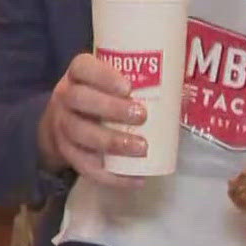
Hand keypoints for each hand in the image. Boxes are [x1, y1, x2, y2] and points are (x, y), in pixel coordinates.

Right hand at [35, 54, 146, 189]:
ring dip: (111, 142)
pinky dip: (110, 175)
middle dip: (110, 108)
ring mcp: (62, 125)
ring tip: (141, 148)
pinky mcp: (67, 153)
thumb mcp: (111, 80)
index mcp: (78, 74)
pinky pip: (84, 166)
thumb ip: (138, 80)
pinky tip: (135, 178)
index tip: (129, 87)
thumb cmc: (101, 94)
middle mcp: (65, 97)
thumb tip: (183, 90)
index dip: (103, 76)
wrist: (67, 120)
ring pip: (79, 132)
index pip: (83, 67)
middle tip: (142, 116)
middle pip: (79, 99)